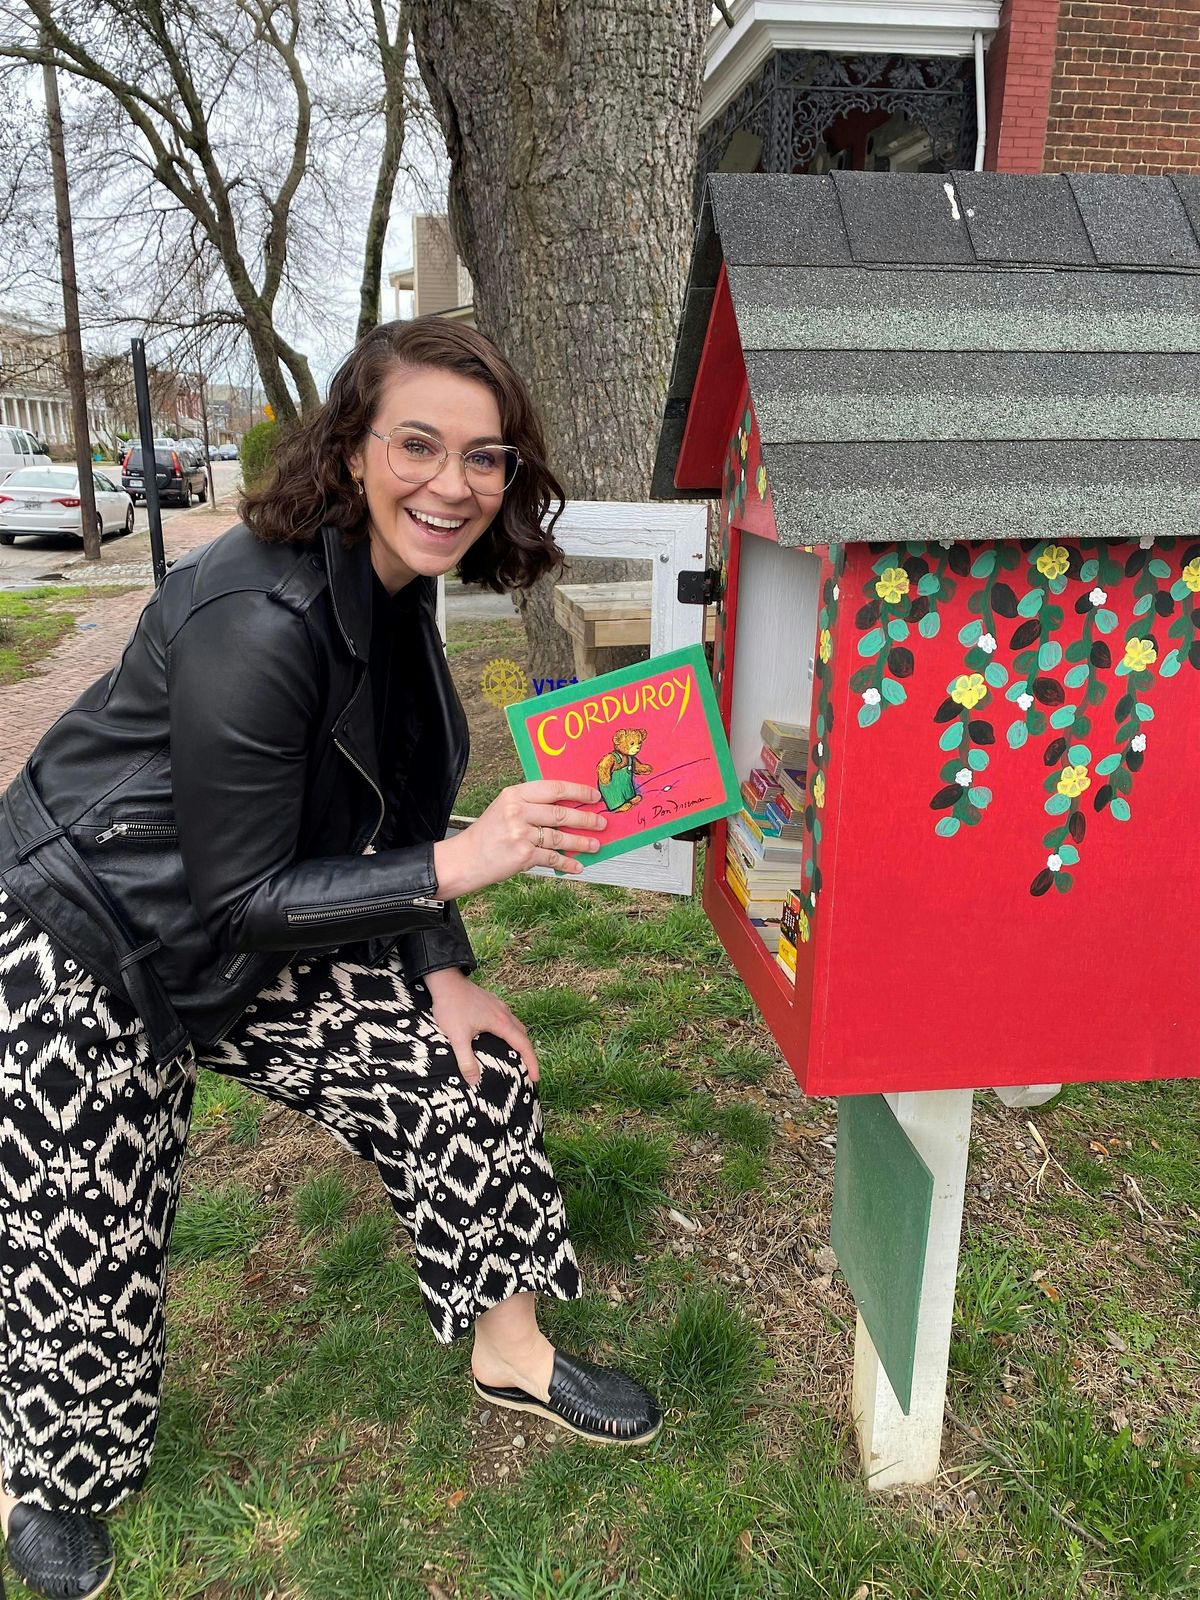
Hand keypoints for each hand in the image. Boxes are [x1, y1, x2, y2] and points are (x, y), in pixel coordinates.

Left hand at [424, 968, 537, 1088]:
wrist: (445, 980)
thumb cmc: (451, 1006)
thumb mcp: (457, 1037)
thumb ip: (465, 1060)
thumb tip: (474, 1081)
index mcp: (501, 1022)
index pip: (523, 1045)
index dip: (532, 1063)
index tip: (535, 1078)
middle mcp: (504, 1013)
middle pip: (524, 1035)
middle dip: (528, 1053)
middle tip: (529, 1070)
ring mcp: (498, 1006)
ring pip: (516, 1026)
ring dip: (520, 1041)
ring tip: (517, 1055)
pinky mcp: (490, 1002)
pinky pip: (507, 1019)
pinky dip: (511, 1031)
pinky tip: (500, 1036)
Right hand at [433, 780, 606, 896]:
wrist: (465, 859)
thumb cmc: (488, 834)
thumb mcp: (505, 808)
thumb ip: (531, 804)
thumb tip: (567, 807)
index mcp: (514, 794)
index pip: (553, 788)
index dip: (578, 792)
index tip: (594, 797)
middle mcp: (517, 811)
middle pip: (561, 813)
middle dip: (586, 819)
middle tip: (601, 822)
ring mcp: (520, 833)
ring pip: (560, 836)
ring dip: (581, 842)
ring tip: (595, 844)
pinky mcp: (523, 855)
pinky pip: (552, 858)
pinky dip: (567, 863)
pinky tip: (577, 865)